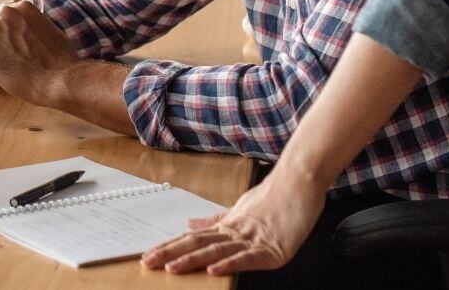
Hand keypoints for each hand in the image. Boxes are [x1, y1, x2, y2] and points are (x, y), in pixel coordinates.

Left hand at [0, 2, 78, 102]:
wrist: (60, 79)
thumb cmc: (59, 62)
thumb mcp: (46, 31)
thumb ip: (26, 27)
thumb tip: (14, 33)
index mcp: (21, 7)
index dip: (5, 36)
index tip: (16, 48)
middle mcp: (5, 13)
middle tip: (13, 61)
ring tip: (13, 68)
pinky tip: (6, 74)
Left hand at [141, 167, 327, 275]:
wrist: (300, 180)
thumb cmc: (275, 196)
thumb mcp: (241, 209)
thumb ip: (216, 220)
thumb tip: (190, 224)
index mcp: (228, 226)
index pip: (193, 239)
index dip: (170, 246)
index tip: (148, 254)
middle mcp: (236, 232)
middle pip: (198, 244)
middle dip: (172, 254)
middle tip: (148, 262)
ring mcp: (253, 239)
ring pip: (217, 250)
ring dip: (193, 260)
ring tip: (172, 267)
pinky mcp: (273, 249)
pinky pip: (247, 257)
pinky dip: (230, 263)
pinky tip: (213, 269)